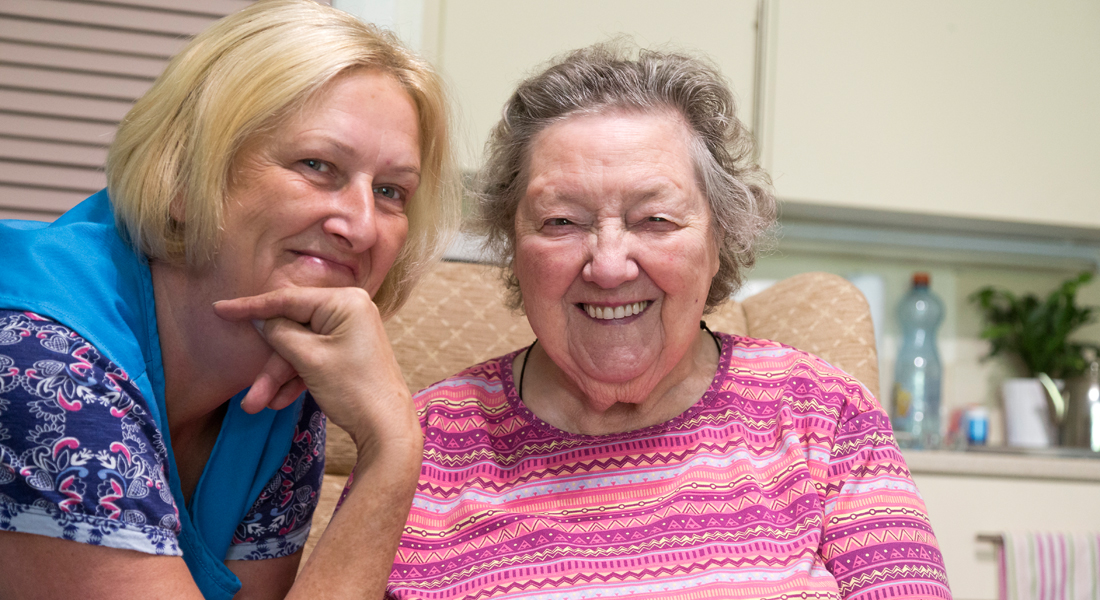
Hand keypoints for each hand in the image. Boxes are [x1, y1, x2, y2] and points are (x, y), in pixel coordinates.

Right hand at [212, 287, 416, 450]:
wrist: (387, 428)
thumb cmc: (352, 389)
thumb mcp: (308, 359)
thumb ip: (279, 333)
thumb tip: (260, 318)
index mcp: (344, 301)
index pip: (287, 300)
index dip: (250, 306)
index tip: (219, 309)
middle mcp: (349, 309)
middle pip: (292, 329)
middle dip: (270, 365)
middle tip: (249, 397)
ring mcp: (350, 331)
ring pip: (300, 348)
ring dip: (279, 377)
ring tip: (258, 406)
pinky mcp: (348, 351)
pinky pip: (314, 357)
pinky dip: (296, 378)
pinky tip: (280, 401)